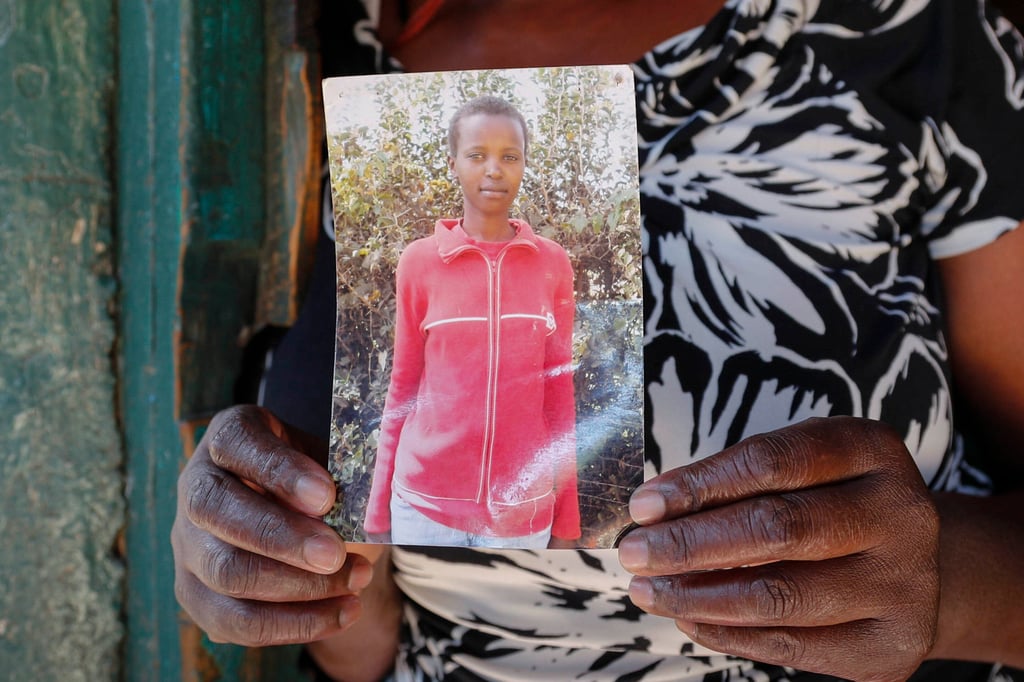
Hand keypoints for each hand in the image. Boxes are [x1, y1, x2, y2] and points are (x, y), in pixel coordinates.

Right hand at [171, 405, 383, 645]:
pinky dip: (294, 623)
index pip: (237, 443)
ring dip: (297, 587)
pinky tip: (342, 612)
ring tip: (356, 581)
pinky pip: (234, 621)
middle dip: (282, 538)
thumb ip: (341, 476)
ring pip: (225, 573)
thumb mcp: (333, 463)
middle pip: (216, 511)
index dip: (279, 471)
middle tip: (336, 554)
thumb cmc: (320, 481)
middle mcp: (196, 484)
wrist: (309, 521)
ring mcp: (188, 542)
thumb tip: (355, 511)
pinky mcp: (195, 593)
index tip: (326, 496)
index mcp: (229, 436)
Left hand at [618, 417, 939, 681]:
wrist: (915, 566)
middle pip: (777, 528)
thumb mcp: (802, 469)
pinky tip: (689, 618)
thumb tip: (654, 515)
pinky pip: (793, 644)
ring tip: (650, 591)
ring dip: (698, 596)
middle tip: (635, 553)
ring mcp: (904, 583)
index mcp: (871, 449)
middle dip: (690, 544)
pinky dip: (728, 633)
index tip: (645, 505)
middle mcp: (898, 512)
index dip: (700, 484)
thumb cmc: (835, 504)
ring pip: (781, 595)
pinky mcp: (891, 644)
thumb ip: (739, 484)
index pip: (772, 461)